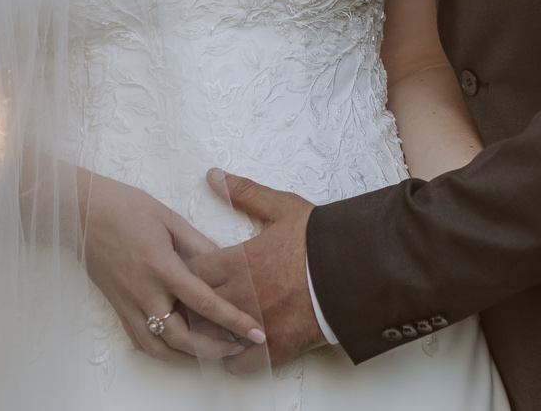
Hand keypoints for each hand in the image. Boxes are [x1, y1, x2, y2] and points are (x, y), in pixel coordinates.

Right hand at [79, 172, 268, 361]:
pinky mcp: (117, 307)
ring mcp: (127, 303)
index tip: (256, 332)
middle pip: (181, 338)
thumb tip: (227, 261)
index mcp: (161, 266)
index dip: (233, 321)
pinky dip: (162, 351)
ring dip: (188, 357)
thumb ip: (198, 243)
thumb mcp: (169, 217)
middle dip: (213, 350)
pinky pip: (141, 340)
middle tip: (238, 349)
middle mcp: (143, 292)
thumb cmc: (125, 206)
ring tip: (212, 353)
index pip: (203, 303)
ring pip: (159, 348)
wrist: (80, 210)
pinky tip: (179, 347)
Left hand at [188, 168, 324, 371]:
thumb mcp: (282, 207)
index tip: (185, 274)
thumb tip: (213, 175)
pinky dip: (234, 362)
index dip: (183, 273)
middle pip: (194, 307)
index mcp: (238, 260)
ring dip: (208, 334)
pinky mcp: (276, 346)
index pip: (190, 271)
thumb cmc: (320, 238)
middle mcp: (240, 294)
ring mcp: (257, 323)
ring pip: (213, 337)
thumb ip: (245, 193)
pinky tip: (232, 355)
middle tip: (189, 304)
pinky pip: (242, 364)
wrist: (357, 268)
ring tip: (208, 329)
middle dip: (189, 305)